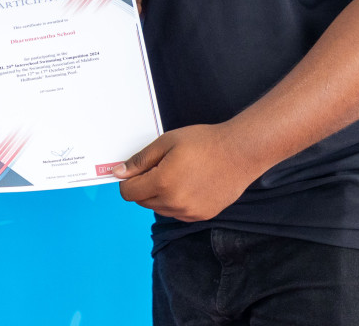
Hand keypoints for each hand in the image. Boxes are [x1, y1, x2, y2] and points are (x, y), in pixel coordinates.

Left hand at [113, 123, 261, 221]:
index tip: (136, 170)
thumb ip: (140, 160)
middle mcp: (173, 203)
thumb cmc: (204, 143)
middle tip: (162, 166)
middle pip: (142, 202)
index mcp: (162, 183)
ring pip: (159, 208)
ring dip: (160, 194)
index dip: (128, 180)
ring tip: (179, 173)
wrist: (240, 153)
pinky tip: (189, 184)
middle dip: (144, 186)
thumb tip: (118, 173)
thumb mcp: (167, 142)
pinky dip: (176, 201)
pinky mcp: (200, 216)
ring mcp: (188, 213)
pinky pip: (177, 212)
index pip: (129, 193)